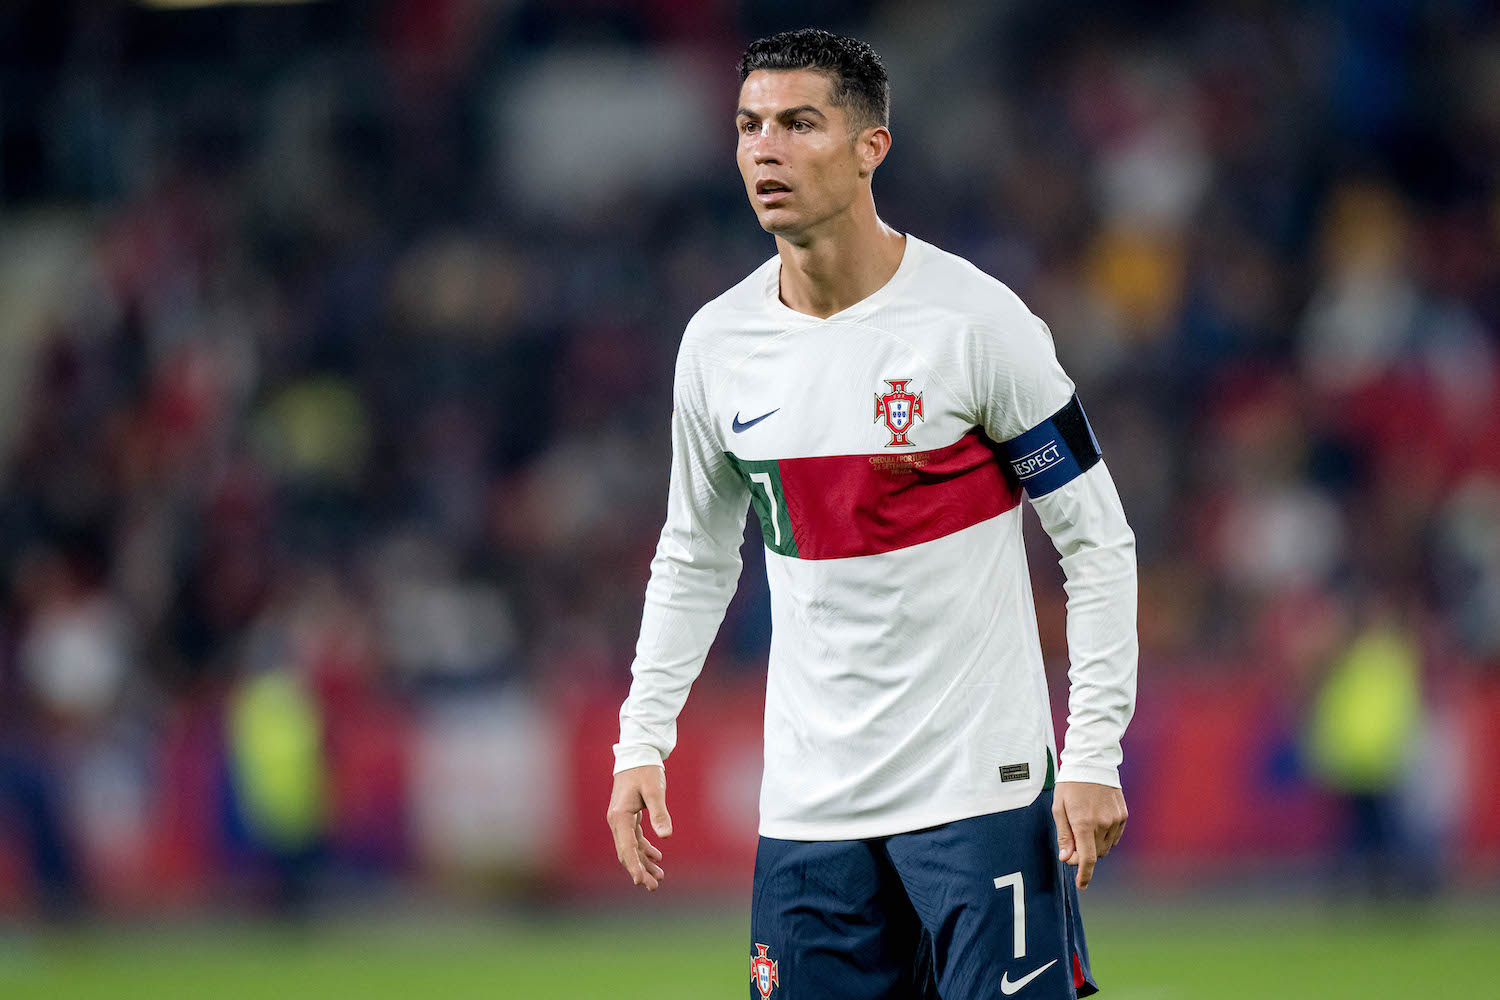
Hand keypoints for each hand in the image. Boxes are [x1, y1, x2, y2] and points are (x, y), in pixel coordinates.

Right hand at [606, 764, 672, 890]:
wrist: (638, 754)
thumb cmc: (645, 770)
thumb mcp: (654, 790)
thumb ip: (660, 813)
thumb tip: (666, 836)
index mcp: (620, 816)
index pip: (626, 847)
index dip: (634, 866)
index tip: (641, 882)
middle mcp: (616, 821)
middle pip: (627, 852)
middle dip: (639, 870)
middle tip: (654, 887)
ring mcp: (621, 820)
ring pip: (631, 848)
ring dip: (643, 863)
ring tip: (659, 878)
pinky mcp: (628, 816)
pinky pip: (634, 839)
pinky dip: (644, 850)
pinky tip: (657, 858)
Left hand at [1052, 781, 1126, 890]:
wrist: (1092, 762)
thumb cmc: (1070, 785)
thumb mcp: (1058, 808)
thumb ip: (1064, 835)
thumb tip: (1066, 857)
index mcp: (1083, 822)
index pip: (1087, 858)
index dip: (1084, 874)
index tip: (1081, 884)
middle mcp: (1102, 823)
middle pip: (1095, 854)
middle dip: (1083, 855)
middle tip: (1071, 848)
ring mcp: (1115, 819)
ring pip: (1106, 846)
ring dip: (1094, 845)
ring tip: (1083, 828)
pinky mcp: (1123, 815)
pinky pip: (1115, 836)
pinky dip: (1105, 836)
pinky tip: (1095, 823)